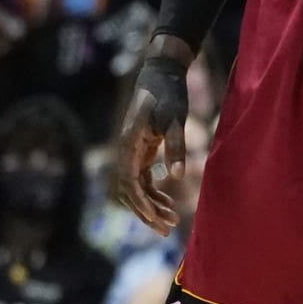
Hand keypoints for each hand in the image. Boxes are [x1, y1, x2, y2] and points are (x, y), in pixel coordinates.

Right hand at [109, 35, 193, 233]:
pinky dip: (152, 192)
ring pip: (135, 188)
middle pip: (129, 192)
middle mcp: (125, 151)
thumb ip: (176, 145)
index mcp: (129, 145)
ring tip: (172, 219)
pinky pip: (141, 178)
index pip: (129, 184)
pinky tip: (167, 201)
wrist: (161, 73)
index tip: (157, 220)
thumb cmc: (169, 93)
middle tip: (166, 230)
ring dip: (150, 204)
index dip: (142, 204)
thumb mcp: (176, 117)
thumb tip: (176, 177)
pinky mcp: (140, 150)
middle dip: (146, 212)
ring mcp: (131, 152)